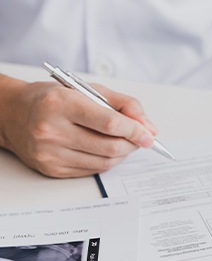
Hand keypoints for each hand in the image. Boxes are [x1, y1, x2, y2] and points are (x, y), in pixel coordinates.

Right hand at [0, 75, 157, 177]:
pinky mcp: (52, 169)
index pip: (109, 123)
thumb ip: (124, 104)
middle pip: (109, 146)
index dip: (135, 131)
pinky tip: (106, 150)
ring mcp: (50, 153)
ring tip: (125, 143)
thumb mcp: (89, 89)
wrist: (13, 114)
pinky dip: (107, 162)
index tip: (149, 135)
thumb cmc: (53, 99)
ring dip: (123, 154)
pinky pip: (92, 171)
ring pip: (104, 162)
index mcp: (61, 104)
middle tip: (140, 138)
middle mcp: (52, 130)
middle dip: (132, 144)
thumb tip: (148, 127)